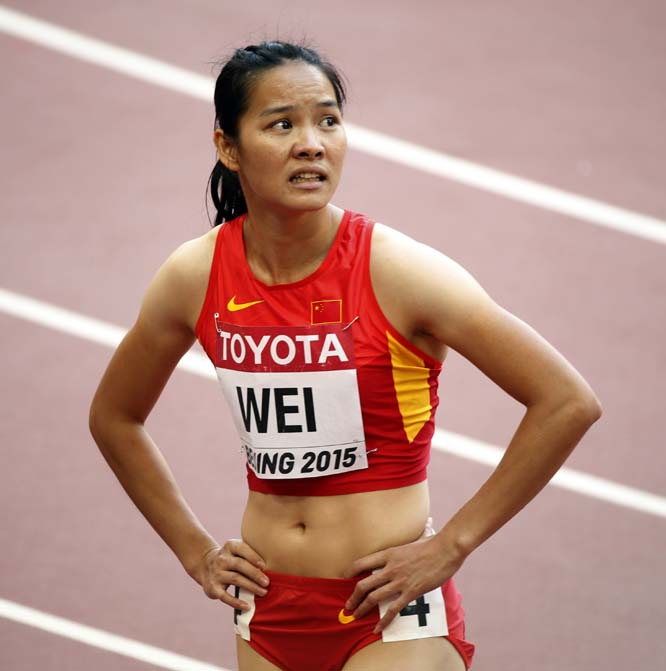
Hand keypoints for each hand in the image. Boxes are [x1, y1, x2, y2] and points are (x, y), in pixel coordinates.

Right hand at [194, 539, 269, 610]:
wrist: (205, 564)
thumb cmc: (231, 558)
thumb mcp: (236, 551)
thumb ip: (250, 554)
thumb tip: (273, 566)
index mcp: (229, 546)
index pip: (242, 549)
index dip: (253, 557)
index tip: (265, 566)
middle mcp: (221, 559)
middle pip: (240, 565)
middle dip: (255, 574)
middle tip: (267, 582)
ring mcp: (216, 573)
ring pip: (235, 579)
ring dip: (251, 586)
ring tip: (263, 592)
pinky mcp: (213, 588)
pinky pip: (225, 596)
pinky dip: (236, 602)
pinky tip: (247, 606)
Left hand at [343, 535, 464, 632]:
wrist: (445, 549)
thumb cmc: (430, 545)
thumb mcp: (407, 545)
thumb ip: (398, 553)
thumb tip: (395, 555)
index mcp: (388, 554)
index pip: (360, 563)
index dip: (349, 573)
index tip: (344, 580)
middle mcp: (390, 568)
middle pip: (363, 585)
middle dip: (353, 598)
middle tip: (347, 606)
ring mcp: (399, 581)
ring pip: (373, 597)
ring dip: (362, 609)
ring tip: (355, 616)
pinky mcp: (411, 592)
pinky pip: (393, 609)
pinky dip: (384, 621)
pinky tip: (378, 628)